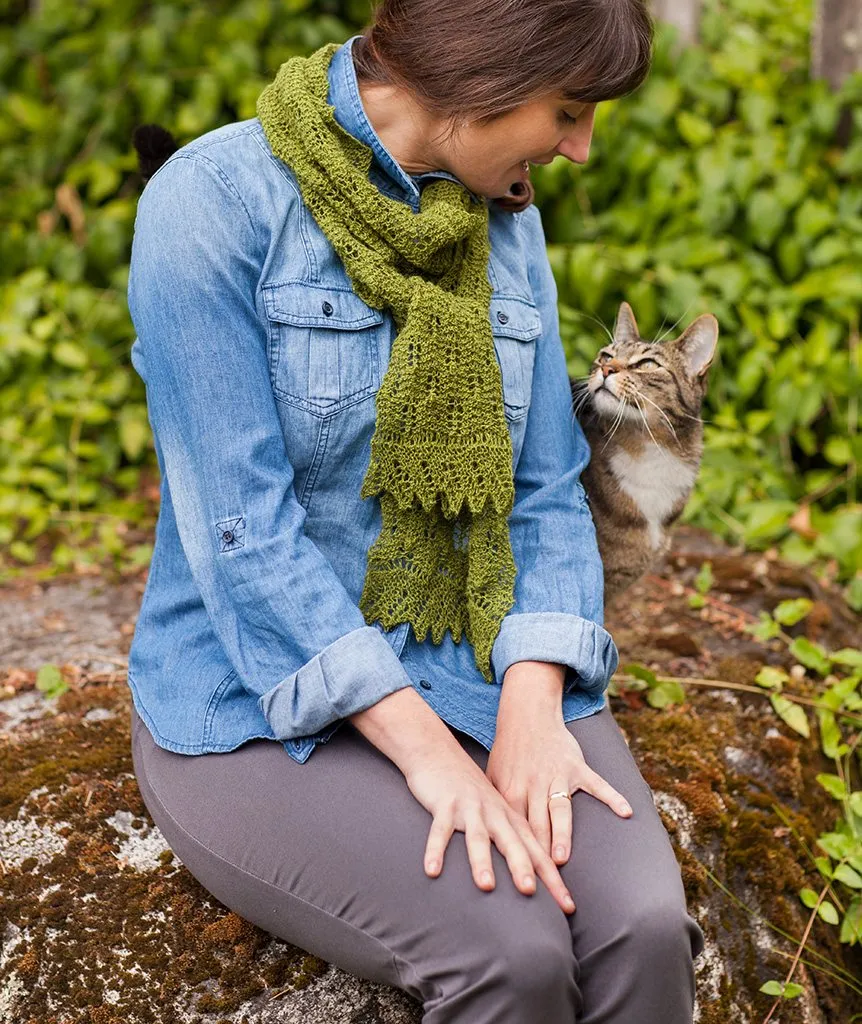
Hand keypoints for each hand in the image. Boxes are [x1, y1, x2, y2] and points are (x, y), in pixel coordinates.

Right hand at [403, 746, 576, 914]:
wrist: (439, 752)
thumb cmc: (469, 789)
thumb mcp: (495, 810)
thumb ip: (511, 837)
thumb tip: (531, 876)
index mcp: (511, 818)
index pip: (537, 853)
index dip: (554, 880)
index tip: (568, 908)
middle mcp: (494, 813)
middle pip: (514, 843)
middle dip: (522, 867)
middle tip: (531, 893)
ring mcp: (470, 808)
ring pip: (478, 836)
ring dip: (482, 860)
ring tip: (486, 886)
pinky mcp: (445, 804)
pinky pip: (439, 829)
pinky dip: (435, 849)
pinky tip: (432, 871)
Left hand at [488, 672, 632, 866]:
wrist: (527, 715)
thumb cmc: (509, 752)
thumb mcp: (493, 776)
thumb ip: (494, 806)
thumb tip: (487, 840)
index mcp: (511, 790)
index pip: (513, 829)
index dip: (516, 855)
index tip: (517, 880)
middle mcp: (533, 784)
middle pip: (536, 825)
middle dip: (537, 854)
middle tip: (538, 883)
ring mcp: (557, 775)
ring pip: (560, 809)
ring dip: (560, 833)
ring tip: (562, 858)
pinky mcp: (576, 766)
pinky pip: (596, 783)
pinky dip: (612, 796)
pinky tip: (625, 812)